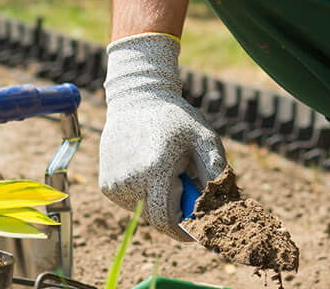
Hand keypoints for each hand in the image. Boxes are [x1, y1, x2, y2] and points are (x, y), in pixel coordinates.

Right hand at [99, 32, 227, 239]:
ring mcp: (114, 184)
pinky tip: (147, 168)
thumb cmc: (175, 119)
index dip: (186, 230)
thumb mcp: (204, 137)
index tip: (200, 229)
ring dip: (160, 201)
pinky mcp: (106, 185)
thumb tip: (224, 207)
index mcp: (155, 169)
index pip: (169, 220)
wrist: (136, 99)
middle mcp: (130, 180)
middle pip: (158, 219)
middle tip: (187, 189)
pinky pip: (132, 203)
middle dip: (176, 213)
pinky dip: (144, 194)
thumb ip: (217, 171)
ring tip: (165, 170)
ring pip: (144, 212)